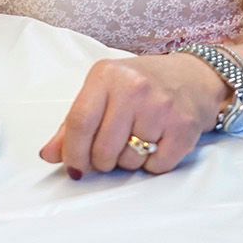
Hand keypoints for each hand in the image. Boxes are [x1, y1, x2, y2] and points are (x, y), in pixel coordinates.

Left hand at [39, 53, 231, 175]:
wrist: (193, 76)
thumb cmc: (141, 85)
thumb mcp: (103, 91)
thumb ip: (73, 123)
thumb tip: (48, 154)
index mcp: (106, 75)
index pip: (79, 123)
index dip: (73, 153)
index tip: (75, 167)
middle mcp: (133, 88)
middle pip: (103, 149)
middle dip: (102, 161)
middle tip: (111, 151)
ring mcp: (160, 107)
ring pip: (129, 161)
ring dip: (128, 162)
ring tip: (137, 140)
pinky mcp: (184, 127)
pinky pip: (156, 167)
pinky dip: (152, 165)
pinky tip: (157, 143)